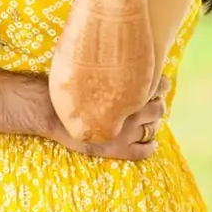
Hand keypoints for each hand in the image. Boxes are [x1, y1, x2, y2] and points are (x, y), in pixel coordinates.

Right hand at [45, 76, 168, 160]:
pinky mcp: (117, 149)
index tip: (157, 84)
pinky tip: (152, 145)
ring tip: (150, 123)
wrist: (50, 110)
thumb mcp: (94, 71)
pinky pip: (142, 151)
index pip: (157, 86)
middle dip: (158, 105)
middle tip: (152, 104)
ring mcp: (126, 132)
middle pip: (158, 109)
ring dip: (154, 124)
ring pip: (153, 129)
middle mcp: (131, 111)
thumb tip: (126, 59)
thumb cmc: (70, 86)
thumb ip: (114, 70)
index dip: (160, 85)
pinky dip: (150, 147)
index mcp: (128, 90)